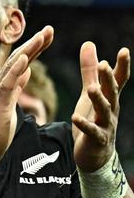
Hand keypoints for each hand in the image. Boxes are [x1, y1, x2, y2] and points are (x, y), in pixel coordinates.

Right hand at [0, 26, 53, 167]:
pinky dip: (15, 70)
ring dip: (28, 51)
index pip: (20, 63)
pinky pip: (6, 84)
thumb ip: (16, 88)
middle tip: (50, 29)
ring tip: (41, 37)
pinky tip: (24, 59)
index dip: (34, 48)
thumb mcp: (10, 105)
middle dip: (34, 43)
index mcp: (2, 86)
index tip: (47, 35)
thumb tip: (26, 71)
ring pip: (13, 68)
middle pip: (17, 60)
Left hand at [72, 43, 129, 171]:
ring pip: (104, 111)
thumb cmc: (93, 119)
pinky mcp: (96, 139)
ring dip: (98, 100)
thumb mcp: (89, 92)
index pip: (118, 80)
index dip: (122, 66)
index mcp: (109, 98)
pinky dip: (84, 125)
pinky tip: (74, 118)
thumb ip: (89, 70)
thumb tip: (88, 44)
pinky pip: (91, 132)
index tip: (124, 51)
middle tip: (104, 65)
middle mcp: (111, 110)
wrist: (94, 154)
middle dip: (108, 79)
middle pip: (111, 92)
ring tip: (90, 89)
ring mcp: (106, 125)